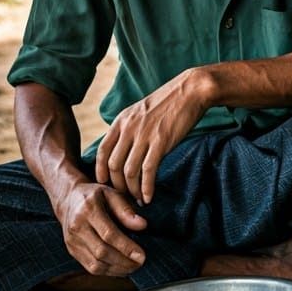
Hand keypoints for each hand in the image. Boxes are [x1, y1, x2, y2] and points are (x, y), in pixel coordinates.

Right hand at [55, 180, 146, 275]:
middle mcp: (77, 227)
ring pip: (95, 263)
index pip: (109, 234)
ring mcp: (72, 241)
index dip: (126, 247)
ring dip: (117, 269)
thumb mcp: (111, 194)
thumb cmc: (95, 195)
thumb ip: (126, 210)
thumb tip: (143, 226)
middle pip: (101, 252)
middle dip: (124, 261)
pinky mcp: (72, 250)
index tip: (141, 255)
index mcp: (88, 210)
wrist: (68, 200)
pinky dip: (107, 271)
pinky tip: (121, 268)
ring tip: (133, 267)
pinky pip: (90, 267)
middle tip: (141, 263)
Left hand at [96, 69, 210, 203]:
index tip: (105, 184)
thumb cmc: (170, 102)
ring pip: (129, 171)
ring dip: (132, 190)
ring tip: (138, 199)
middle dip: (117, 185)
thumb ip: (130, 128)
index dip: (100, 171)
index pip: (102, 151)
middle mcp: (129, 129)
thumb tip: (125, 148)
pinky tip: (149, 196)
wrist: (191, 91)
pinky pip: (148, 171)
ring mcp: (144, 136)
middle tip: (124, 196)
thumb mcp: (141, 110)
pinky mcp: (161, 142)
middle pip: (113, 165)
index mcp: (121, 121)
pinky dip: (146, 187)